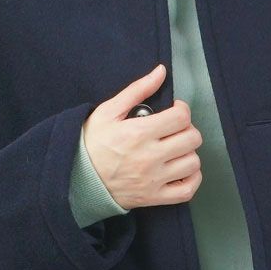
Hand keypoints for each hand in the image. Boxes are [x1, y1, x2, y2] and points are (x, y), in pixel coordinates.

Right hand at [82, 63, 202, 208]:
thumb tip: (161, 72)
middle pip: (192, 139)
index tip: (174, 111)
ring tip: (176, 150)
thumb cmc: (92, 143)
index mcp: (139, 133)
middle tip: (174, 130)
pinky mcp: (153, 197)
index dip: (182, 110)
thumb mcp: (108, 111)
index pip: (181, 118)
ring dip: (188, 153)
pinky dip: (192, 179)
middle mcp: (149, 157)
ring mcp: (153, 180)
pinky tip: (182, 170)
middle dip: (187, 130)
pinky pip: (186, 191)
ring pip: (192, 163)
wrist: (77, 178)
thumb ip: (137, 90)